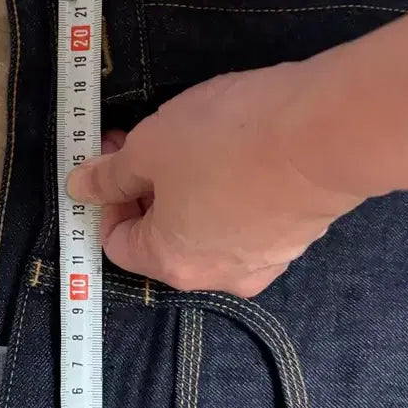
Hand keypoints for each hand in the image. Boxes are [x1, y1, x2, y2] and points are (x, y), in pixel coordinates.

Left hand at [66, 62, 364, 296]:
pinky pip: (245, 218)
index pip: (116, 242)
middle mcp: (216, 275)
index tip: (115, 154)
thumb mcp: (149, 148)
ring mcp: (264, 260)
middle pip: (161, 236)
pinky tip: (238, 151)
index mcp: (170, 263)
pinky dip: (230, 190)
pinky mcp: (298, 236)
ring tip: (194, 138)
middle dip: (146, 187)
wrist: (329, 132)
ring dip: (186, 187)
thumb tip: (77, 188)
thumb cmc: (224, 141)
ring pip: (205, 226)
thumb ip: (110, 174)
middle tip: (148, 138)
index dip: (107, 197)